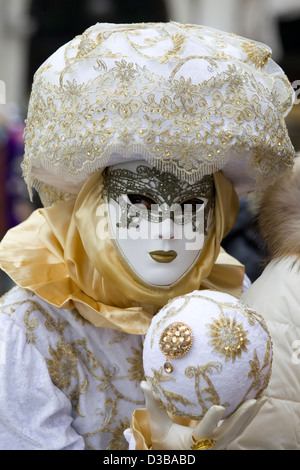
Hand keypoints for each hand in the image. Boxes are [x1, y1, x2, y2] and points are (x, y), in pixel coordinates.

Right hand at [141, 381, 265, 449]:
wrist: (174, 454)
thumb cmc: (164, 440)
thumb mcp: (157, 424)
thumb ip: (152, 404)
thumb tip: (144, 383)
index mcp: (192, 444)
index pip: (204, 431)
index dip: (212, 420)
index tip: (220, 406)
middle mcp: (209, 447)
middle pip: (230, 432)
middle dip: (242, 416)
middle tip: (253, 400)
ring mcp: (219, 446)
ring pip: (238, 431)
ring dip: (251, 415)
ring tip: (262, 397)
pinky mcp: (225, 441)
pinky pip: (239, 429)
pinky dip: (249, 417)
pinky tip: (257, 402)